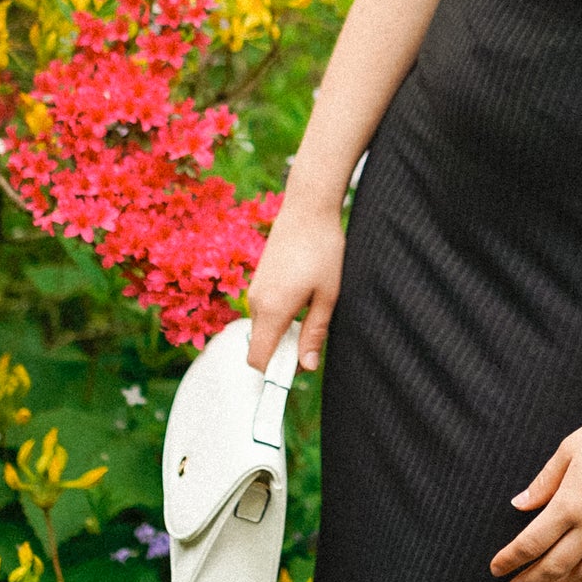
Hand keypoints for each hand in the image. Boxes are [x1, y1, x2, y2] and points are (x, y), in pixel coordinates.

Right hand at [247, 195, 344, 372]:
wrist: (308, 208)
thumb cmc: (323, 250)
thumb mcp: (327, 296)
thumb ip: (314, 334)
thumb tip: (307, 367)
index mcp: (271, 310)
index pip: (258, 359)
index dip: (276, 373)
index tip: (299, 371)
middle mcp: (256, 303)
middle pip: (261, 346)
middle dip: (284, 354)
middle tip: (314, 343)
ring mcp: (254, 291)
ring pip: (263, 329)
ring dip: (284, 335)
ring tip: (313, 315)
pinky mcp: (259, 281)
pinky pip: (264, 313)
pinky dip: (280, 319)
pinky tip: (304, 301)